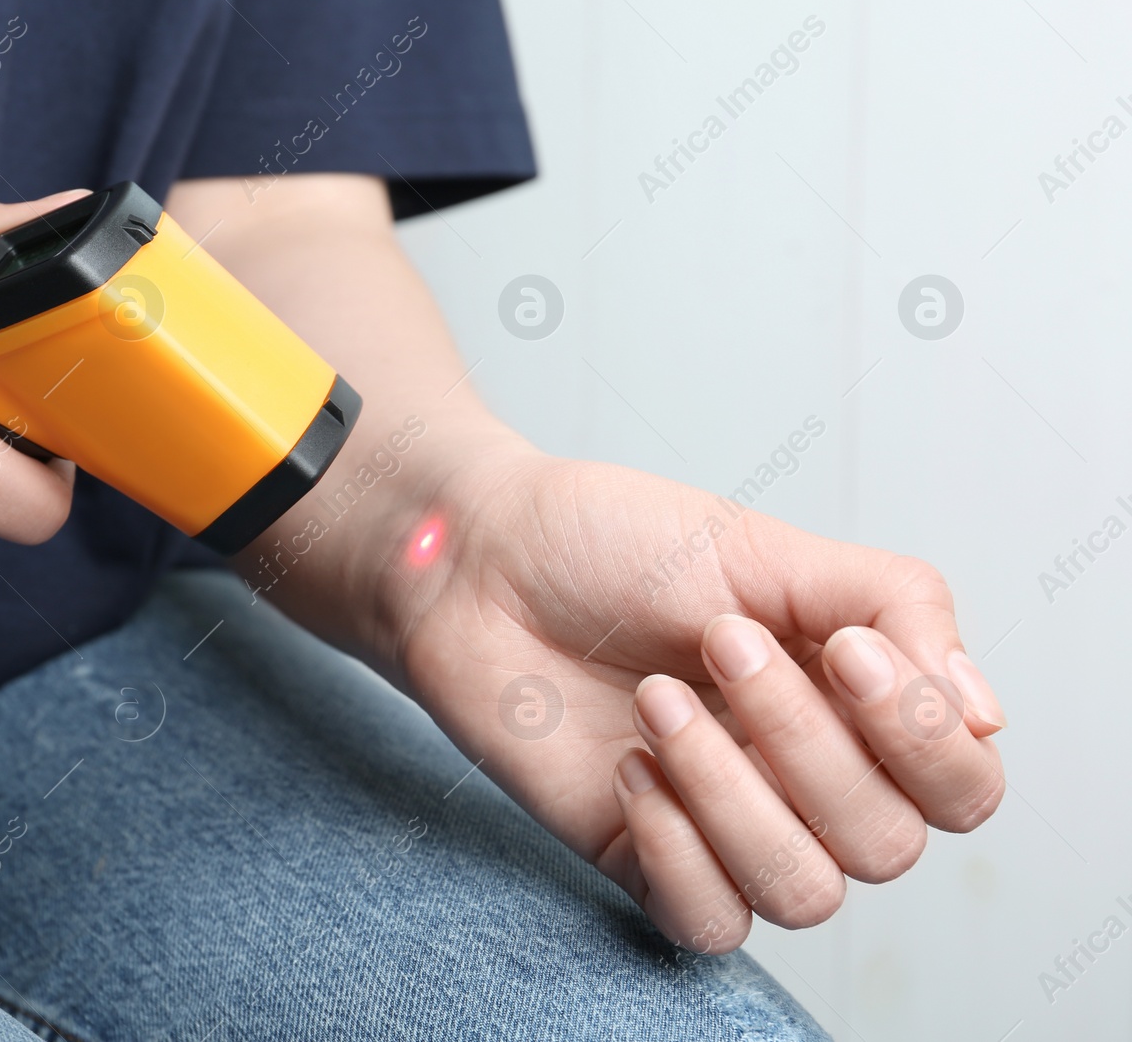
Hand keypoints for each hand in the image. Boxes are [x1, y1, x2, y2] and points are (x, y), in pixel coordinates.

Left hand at [386, 445, 1005, 953]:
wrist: (482, 561)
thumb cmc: (615, 543)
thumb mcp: (768, 547)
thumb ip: (895, 604)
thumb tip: (984, 711)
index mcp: (851, 704)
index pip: (962, 785)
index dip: (921, 736)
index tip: (840, 645)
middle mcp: (802, 778)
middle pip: (885, 844)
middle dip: (803, 741)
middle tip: (718, 640)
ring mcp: (723, 825)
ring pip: (804, 894)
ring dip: (732, 791)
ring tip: (655, 699)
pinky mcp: (644, 858)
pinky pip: (709, 922)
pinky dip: (676, 845)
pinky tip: (627, 765)